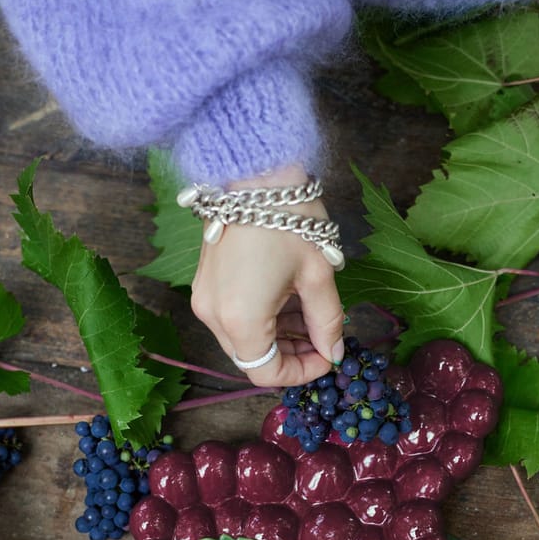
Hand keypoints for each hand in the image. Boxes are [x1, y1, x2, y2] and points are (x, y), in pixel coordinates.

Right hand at [190, 166, 344, 386]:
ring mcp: (204, 298)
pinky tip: (286, 301)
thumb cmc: (288, 216)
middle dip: (290, 355)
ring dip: (277, 337)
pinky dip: (261, 319)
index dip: (301, 373)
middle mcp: (213, 316)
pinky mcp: (204, 282)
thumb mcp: (318, 274)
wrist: (252, 166)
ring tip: (309, 316)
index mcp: (241, 319)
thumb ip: (328, 322)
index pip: (267, 373)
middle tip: (323, 339)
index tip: (327, 357)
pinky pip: (233, 317)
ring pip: (242, 340)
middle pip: (253, 358)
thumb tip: (334, 352)